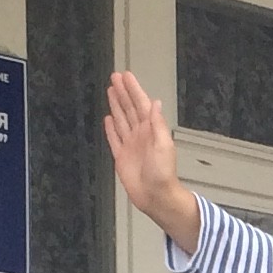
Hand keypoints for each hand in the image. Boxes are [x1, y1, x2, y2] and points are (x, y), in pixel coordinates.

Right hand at [104, 70, 200, 255]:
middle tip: (115, 77)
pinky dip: (111, 128)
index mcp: (151, 130)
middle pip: (129, 108)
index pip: (141, 104)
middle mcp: (140, 135)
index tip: (126, 76)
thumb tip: (156, 103)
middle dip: (122, 92)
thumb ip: (158, 124)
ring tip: (111, 91)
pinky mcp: (122, 157)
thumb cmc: (164, 174)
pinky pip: (114, 138)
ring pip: (121, 119)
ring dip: (116, 105)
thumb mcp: (164, 145)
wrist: (156, 197)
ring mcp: (131, 145)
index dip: (133, 89)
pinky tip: (108, 119)